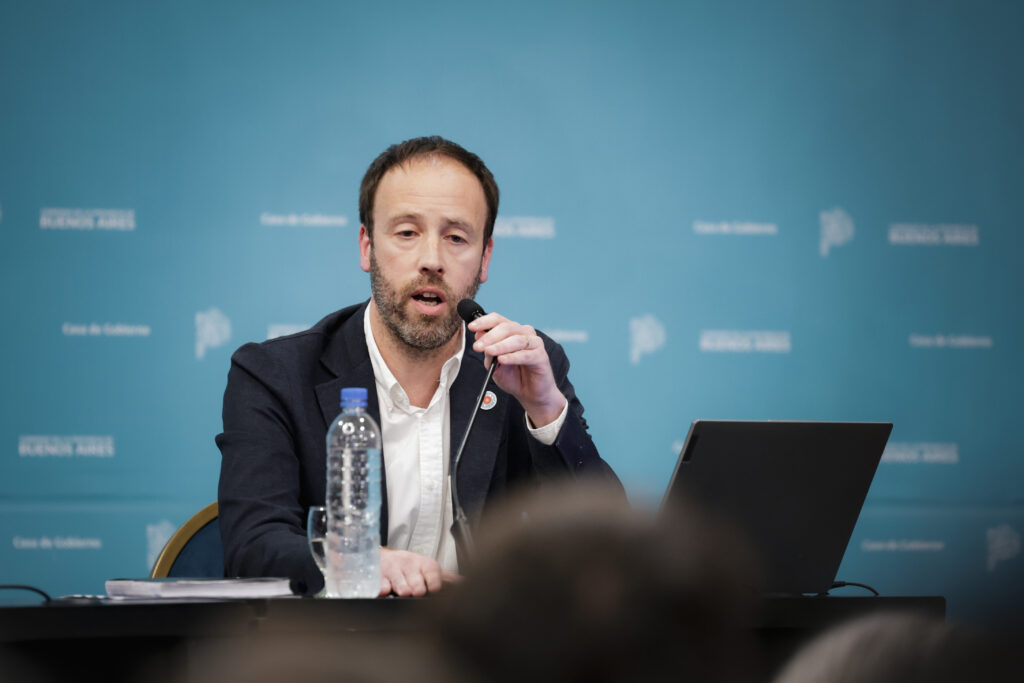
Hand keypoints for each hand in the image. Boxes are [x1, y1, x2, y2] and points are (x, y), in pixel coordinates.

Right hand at [380, 547, 459, 596]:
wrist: (386, 557)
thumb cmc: (410, 566)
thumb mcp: (428, 568)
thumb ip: (446, 577)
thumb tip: (464, 584)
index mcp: (424, 565)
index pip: (432, 573)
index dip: (434, 582)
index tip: (435, 590)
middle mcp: (410, 567)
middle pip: (416, 581)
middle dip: (417, 588)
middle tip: (418, 591)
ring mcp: (394, 571)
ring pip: (399, 583)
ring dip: (402, 588)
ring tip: (405, 592)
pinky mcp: (379, 577)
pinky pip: (380, 585)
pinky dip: (382, 589)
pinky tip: (384, 591)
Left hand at [468, 312, 566, 426]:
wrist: (530, 394)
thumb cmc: (514, 377)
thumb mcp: (493, 364)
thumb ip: (488, 350)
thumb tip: (479, 335)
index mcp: (512, 332)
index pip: (498, 320)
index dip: (484, 322)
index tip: (471, 327)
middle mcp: (524, 334)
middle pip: (506, 327)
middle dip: (490, 337)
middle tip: (478, 346)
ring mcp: (534, 344)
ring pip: (516, 339)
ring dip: (500, 345)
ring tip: (489, 352)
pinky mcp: (541, 356)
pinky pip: (526, 354)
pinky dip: (512, 357)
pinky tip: (502, 360)